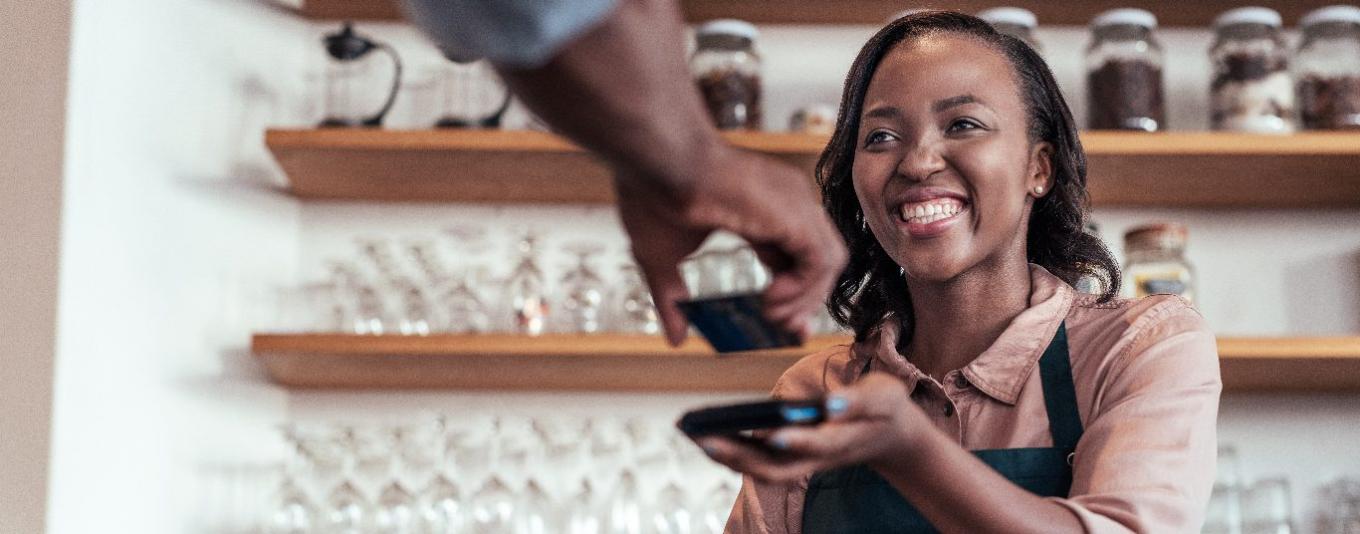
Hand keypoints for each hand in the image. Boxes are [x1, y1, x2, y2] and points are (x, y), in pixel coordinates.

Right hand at [616, 142, 847, 345]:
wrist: (657, 160)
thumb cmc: (653, 193)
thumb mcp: (659, 258)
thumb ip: (672, 300)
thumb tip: (676, 341)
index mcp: (759, 211)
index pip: (794, 258)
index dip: (793, 294)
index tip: (781, 324)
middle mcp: (785, 205)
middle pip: (817, 261)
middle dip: (804, 302)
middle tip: (780, 327)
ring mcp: (794, 205)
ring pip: (828, 261)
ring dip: (806, 299)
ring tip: (773, 314)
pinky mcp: (795, 214)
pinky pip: (822, 260)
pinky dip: (806, 288)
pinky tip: (774, 298)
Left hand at [693, 373, 930, 483]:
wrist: (891, 434)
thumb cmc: (884, 409)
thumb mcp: (883, 397)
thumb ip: (858, 401)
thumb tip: (829, 403)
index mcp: (844, 440)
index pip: (818, 444)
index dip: (798, 440)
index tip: (773, 433)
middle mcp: (819, 458)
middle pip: (777, 469)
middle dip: (740, 457)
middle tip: (705, 438)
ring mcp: (805, 462)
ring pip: (764, 470)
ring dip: (729, 457)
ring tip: (696, 434)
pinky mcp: (795, 457)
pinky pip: (760, 460)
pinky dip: (734, 450)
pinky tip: (709, 433)